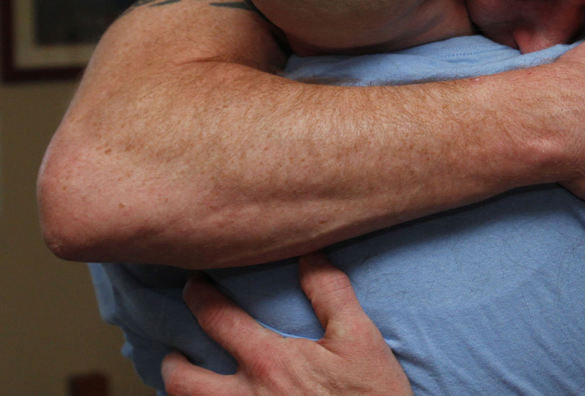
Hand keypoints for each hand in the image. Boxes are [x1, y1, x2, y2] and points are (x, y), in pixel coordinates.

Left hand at [161, 253, 412, 395]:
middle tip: (177, 351)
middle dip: (173, 361)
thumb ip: (330, 293)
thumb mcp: (359, 338)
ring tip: (192, 384)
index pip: (218, 319)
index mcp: (269, 362)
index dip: (199, 295)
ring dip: (183, 393)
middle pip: (183, 380)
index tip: (193, 282)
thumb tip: (308, 253)